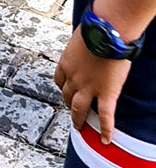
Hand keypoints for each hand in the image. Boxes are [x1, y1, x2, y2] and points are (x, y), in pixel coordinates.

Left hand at [55, 25, 130, 142]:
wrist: (108, 31)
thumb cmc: (96, 28)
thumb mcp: (81, 36)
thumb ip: (82, 45)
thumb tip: (86, 41)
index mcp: (66, 63)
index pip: (60, 80)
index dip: (64, 87)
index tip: (67, 90)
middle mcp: (73, 78)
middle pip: (67, 96)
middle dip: (69, 104)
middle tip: (72, 111)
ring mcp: (89, 88)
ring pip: (79, 109)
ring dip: (78, 120)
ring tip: (80, 128)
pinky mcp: (106, 94)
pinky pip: (104, 116)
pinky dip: (105, 129)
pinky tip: (105, 139)